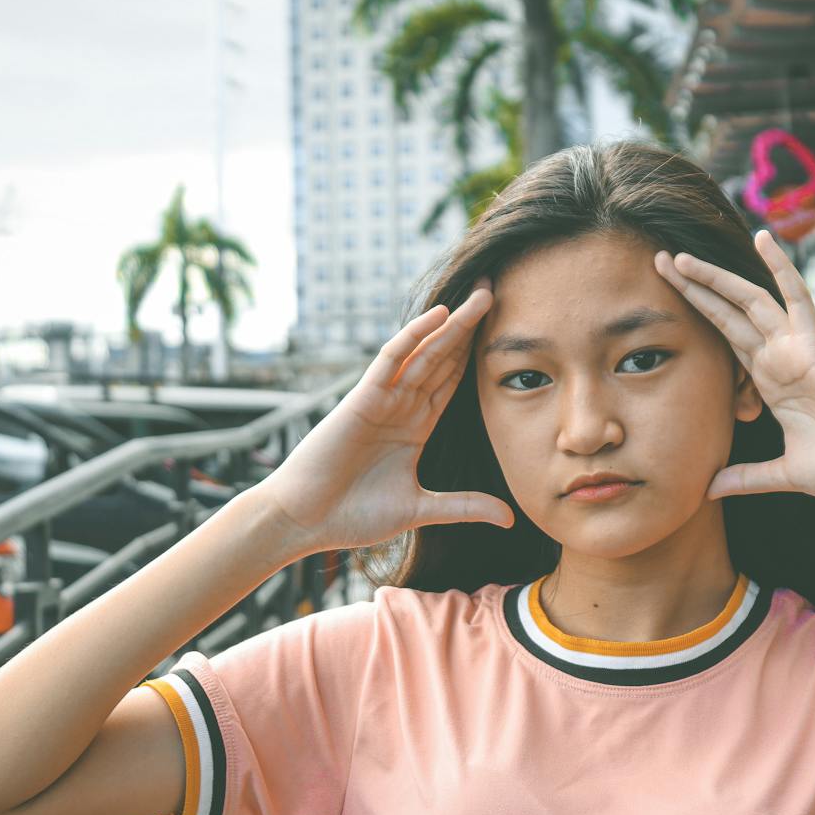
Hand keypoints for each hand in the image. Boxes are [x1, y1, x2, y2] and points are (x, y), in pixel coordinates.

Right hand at [254, 280, 514, 553]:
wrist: (305, 520)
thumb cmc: (353, 515)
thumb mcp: (419, 509)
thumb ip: (464, 506)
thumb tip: (509, 518)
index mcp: (416, 427)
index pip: (452, 381)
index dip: (476, 355)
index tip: (507, 333)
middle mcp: (402, 406)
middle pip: (444, 358)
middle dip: (470, 328)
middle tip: (496, 293)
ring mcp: (383, 399)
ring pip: (425, 352)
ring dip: (453, 324)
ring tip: (482, 294)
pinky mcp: (362, 399)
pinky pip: (391, 360)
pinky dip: (413, 336)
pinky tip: (439, 315)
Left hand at [653, 229, 814, 509]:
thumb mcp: (783, 475)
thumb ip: (746, 477)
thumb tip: (709, 488)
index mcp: (771, 385)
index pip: (725, 341)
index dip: (697, 318)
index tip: (666, 302)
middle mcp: (779, 360)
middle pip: (727, 314)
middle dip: (694, 289)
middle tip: (659, 263)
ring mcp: (796, 349)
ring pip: (748, 301)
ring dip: (714, 279)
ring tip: (679, 257)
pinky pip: (795, 298)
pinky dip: (780, 268)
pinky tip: (763, 239)